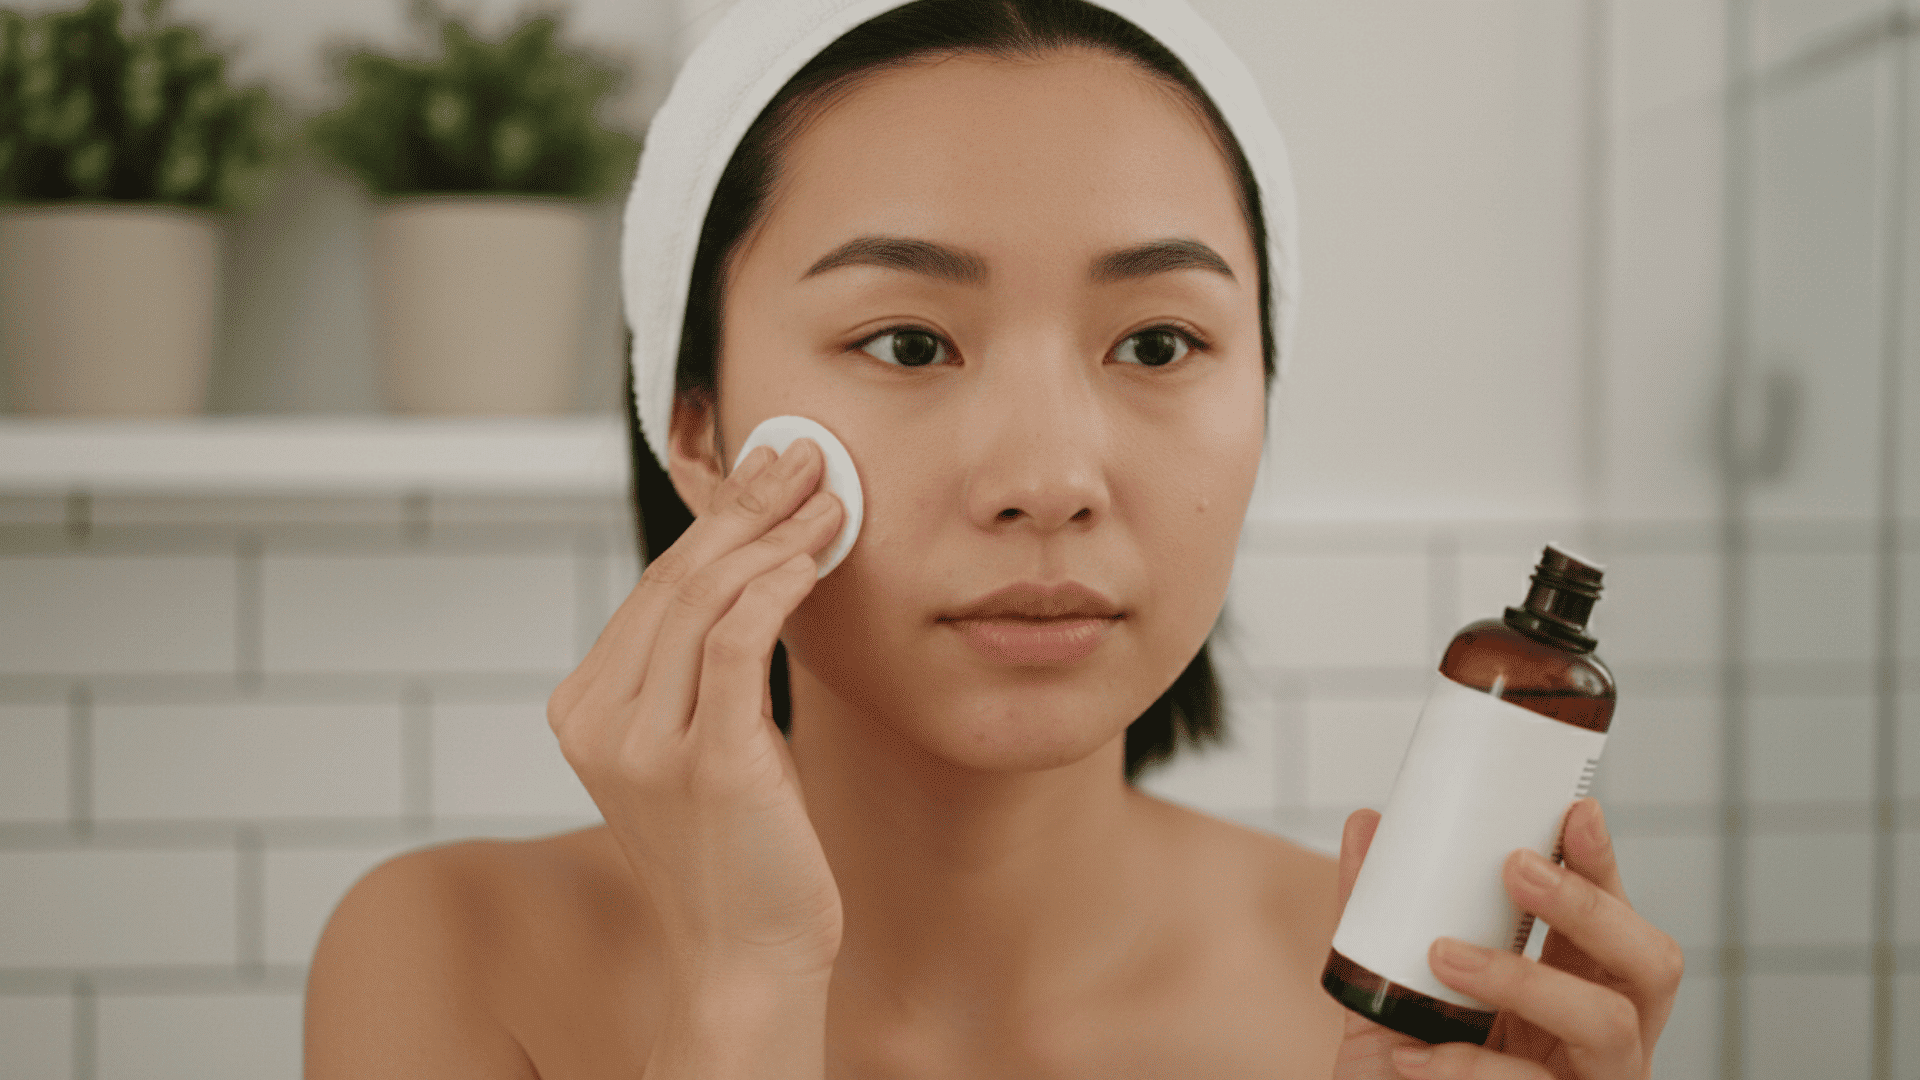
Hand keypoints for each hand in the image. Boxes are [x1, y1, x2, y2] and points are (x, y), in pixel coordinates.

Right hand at [547, 438, 846, 984]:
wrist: (744, 960)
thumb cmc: (737, 851)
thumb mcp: (696, 745)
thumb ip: (697, 669)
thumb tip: (750, 566)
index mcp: (583, 710)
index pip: (653, 588)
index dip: (717, 520)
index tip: (770, 473)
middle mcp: (599, 722)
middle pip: (677, 580)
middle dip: (748, 507)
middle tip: (805, 458)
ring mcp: (646, 745)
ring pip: (707, 599)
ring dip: (776, 535)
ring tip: (832, 498)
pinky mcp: (709, 763)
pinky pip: (741, 642)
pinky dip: (778, 587)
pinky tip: (815, 559)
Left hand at [1331, 799, 1683, 1079]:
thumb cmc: (1406, 1063)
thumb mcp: (1388, 987)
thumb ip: (1378, 915)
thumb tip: (1366, 825)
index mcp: (1579, 987)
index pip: (1612, 915)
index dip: (1602, 863)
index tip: (1575, 810)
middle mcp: (1603, 1037)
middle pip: (1650, 963)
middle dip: (1588, 907)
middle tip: (1516, 869)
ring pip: (1607, 1025)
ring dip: (1525, 980)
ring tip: (1443, 957)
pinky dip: (1468, 1066)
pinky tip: (1410, 1055)